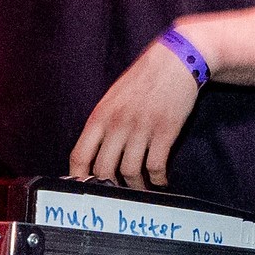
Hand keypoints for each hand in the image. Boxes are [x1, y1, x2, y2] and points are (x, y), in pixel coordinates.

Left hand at [70, 38, 201, 186]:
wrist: (175, 60)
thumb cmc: (143, 79)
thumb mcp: (113, 98)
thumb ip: (104, 123)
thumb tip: (96, 154)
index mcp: (100, 116)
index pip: (80, 156)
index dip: (79, 179)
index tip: (85, 190)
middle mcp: (117, 124)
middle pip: (104, 171)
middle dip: (110, 188)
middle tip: (118, 194)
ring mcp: (141, 129)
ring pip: (130, 173)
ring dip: (136, 187)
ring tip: (141, 188)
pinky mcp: (164, 131)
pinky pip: (156, 166)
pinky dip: (158, 179)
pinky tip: (161, 180)